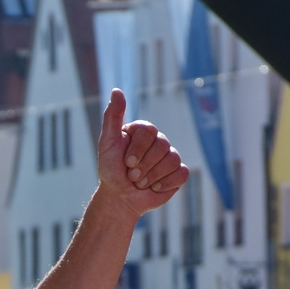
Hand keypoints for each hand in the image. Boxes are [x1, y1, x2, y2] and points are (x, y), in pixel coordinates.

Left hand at [97, 90, 188, 216]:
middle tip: (132, 176)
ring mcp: (170, 157)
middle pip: (162, 146)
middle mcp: (159, 141)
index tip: (126, 163)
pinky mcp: (178, 174)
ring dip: (152, 177)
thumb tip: (116, 90)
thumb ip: (112, 117)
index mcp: (144, 131)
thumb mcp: (108, 143)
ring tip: (140, 183)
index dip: (137, 150)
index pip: (149, 132)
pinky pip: (182, 173)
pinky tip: (154, 188)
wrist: (119, 198)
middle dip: (143, 166)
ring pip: (172, 161)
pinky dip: (166, 184)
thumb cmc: (112, 170)